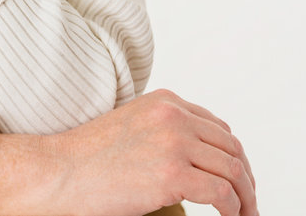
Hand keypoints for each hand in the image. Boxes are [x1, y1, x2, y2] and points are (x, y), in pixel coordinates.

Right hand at [44, 89, 257, 215]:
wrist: (58, 171)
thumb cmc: (86, 158)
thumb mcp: (131, 127)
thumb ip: (162, 132)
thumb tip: (194, 159)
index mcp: (165, 102)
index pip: (218, 128)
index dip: (233, 156)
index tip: (238, 179)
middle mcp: (174, 115)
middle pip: (231, 148)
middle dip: (246, 178)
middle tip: (248, 202)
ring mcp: (175, 142)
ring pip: (233, 171)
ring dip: (245, 198)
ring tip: (244, 215)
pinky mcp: (173, 173)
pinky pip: (222, 194)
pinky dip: (234, 210)